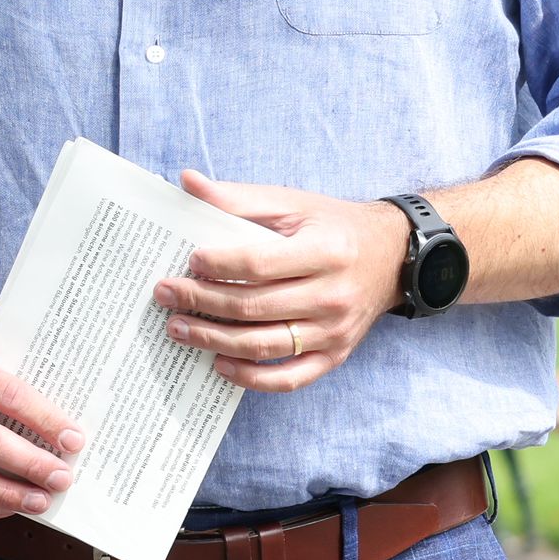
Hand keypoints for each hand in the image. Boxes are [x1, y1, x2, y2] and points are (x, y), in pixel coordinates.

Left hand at [153, 173, 410, 393]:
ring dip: (214, 340)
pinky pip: (290, 378)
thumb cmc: (334, 227)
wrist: (394, 256)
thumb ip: (239, 198)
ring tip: (177, 328)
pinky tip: (219, 363)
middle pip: (254, 307)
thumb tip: (186, 181)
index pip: (259, 264)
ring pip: (265, 345)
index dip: (219, 265)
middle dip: (200, 301)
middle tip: (164, 294)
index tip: (189, 260)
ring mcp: (335, 331)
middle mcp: (333, 295)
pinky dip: (251, 378)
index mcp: (324, 252)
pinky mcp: (335, 355)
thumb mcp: (293, 203)